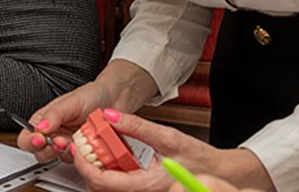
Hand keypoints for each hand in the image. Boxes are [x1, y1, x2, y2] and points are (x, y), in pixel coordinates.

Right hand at [18, 59, 157, 162]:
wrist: (115, 99)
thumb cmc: (92, 95)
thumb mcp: (71, 101)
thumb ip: (54, 114)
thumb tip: (40, 126)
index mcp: (44, 121)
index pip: (27, 137)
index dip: (30, 141)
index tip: (41, 138)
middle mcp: (53, 134)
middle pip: (39, 152)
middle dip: (49, 150)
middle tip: (60, 141)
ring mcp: (67, 144)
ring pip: (58, 158)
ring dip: (66, 152)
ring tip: (76, 141)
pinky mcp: (82, 152)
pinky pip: (77, 161)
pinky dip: (81, 155)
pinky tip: (87, 145)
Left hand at [70, 112, 273, 191]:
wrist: (221, 175)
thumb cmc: (200, 159)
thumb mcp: (168, 137)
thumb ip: (137, 126)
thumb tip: (110, 115)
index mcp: (145, 184)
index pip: (102, 181)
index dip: (83, 166)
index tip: (77, 150)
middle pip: (99, 189)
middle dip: (85, 170)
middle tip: (81, 149)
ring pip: (107, 191)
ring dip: (96, 174)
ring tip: (93, 153)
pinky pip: (119, 189)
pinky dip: (108, 177)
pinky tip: (110, 161)